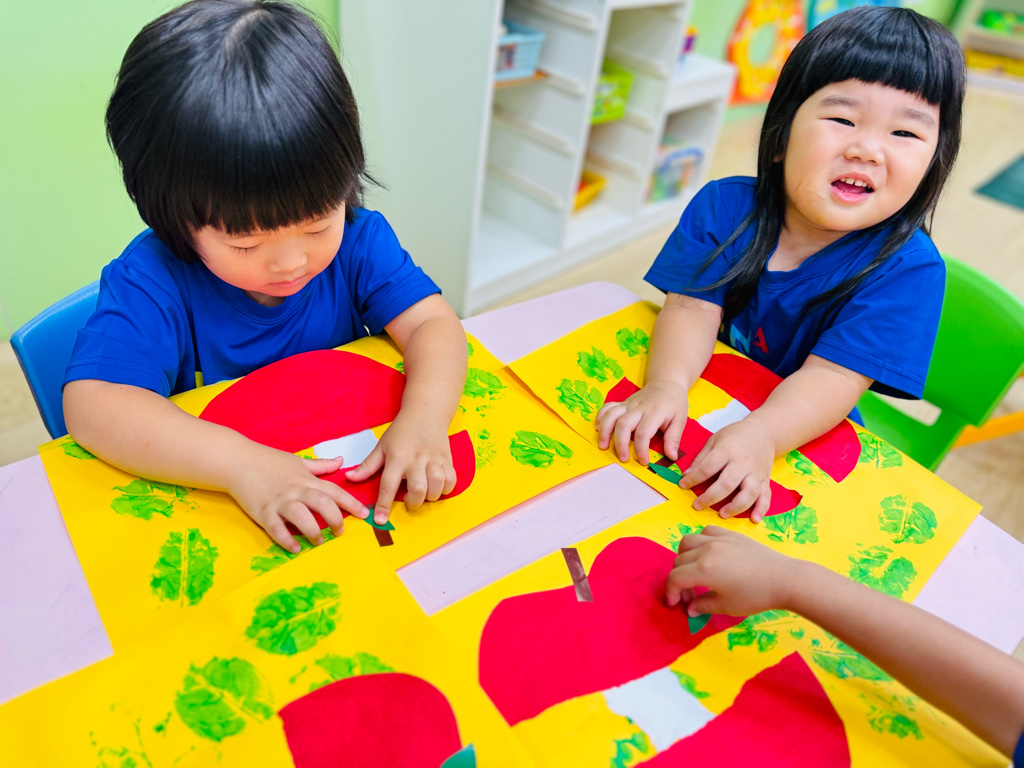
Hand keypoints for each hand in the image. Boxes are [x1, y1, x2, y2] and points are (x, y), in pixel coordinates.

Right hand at [228, 447, 369, 553]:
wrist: (237, 461)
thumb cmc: (269, 460)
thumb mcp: (298, 460)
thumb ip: (321, 465)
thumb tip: (341, 461)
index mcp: (306, 479)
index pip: (334, 491)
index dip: (351, 503)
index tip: (364, 514)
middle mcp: (296, 490)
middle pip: (322, 503)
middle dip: (335, 518)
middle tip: (340, 531)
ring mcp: (279, 501)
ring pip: (301, 516)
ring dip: (313, 530)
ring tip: (319, 541)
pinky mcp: (262, 511)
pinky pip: (276, 528)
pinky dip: (287, 539)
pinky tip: (296, 549)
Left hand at [344, 416, 455, 524]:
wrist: (426, 412)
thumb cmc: (401, 431)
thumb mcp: (382, 446)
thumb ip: (368, 465)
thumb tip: (350, 479)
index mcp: (397, 457)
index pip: (388, 484)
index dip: (383, 504)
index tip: (380, 520)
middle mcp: (416, 459)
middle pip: (418, 488)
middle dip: (414, 502)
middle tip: (409, 501)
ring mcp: (434, 458)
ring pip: (437, 484)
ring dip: (431, 495)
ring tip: (424, 494)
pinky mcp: (448, 458)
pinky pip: (451, 479)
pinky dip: (446, 488)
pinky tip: (438, 487)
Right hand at [595, 380, 688, 464]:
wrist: (666, 383)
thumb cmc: (674, 403)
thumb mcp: (680, 420)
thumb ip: (674, 438)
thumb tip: (671, 457)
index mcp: (655, 412)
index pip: (644, 432)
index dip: (641, 449)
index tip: (643, 461)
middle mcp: (639, 407)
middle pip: (623, 425)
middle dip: (620, 444)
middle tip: (623, 459)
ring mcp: (628, 404)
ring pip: (611, 415)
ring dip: (605, 431)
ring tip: (603, 446)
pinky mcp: (622, 403)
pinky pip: (607, 407)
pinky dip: (600, 417)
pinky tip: (598, 429)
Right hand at [665, 526, 797, 615]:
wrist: (784, 579)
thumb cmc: (756, 596)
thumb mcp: (727, 606)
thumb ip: (703, 605)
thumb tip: (690, 609)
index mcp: (703, 569)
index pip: (675, 578)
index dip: (671, 592)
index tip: (676, 604)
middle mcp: (706, 549)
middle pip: (678, 560)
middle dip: (678, 579)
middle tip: (690, 595)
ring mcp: (718, 538)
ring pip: (688, 542)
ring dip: (685, 557)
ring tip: (695, 571)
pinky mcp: (731, 534)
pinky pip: (706, 532)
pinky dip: (701, 542)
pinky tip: (710, 554)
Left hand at [679, 416, 774, 521]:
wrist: (763, 431)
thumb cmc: (735, 436)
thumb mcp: (714, 440)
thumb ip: (701, 459)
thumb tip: (686, 476)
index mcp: (727, 450)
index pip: (708, 468)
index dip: (693, 479)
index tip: (683, 486)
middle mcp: (743, 462)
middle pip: (727, 483)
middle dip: (711, 497)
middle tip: (698, 506)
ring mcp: (756, 472)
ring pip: (749, 492)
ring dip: (736, 506)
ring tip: (722, 514)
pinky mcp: (765, 480)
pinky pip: (766, 496)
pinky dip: (761, 509)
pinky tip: (754, 519)